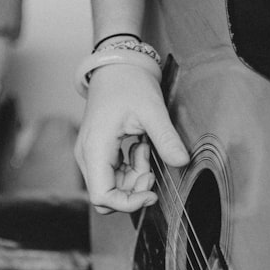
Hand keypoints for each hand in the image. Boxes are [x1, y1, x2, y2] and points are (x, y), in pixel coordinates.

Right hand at [74, 63, 188, 213]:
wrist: (117, 66)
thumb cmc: (128, 83)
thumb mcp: (152, 110)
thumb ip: (166, 139)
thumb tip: (182, 162)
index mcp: (94, 148)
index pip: (103, 196)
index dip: (128, 203)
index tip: (152, 193)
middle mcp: (87, 156)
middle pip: (108, 194)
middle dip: (134, 189)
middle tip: (153, 168)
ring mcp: (91, 155)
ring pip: (113, 186)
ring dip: (135, 177)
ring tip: (147, 149)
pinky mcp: (99, 152)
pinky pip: (115, 174)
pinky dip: (131, 168)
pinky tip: (140, 147)